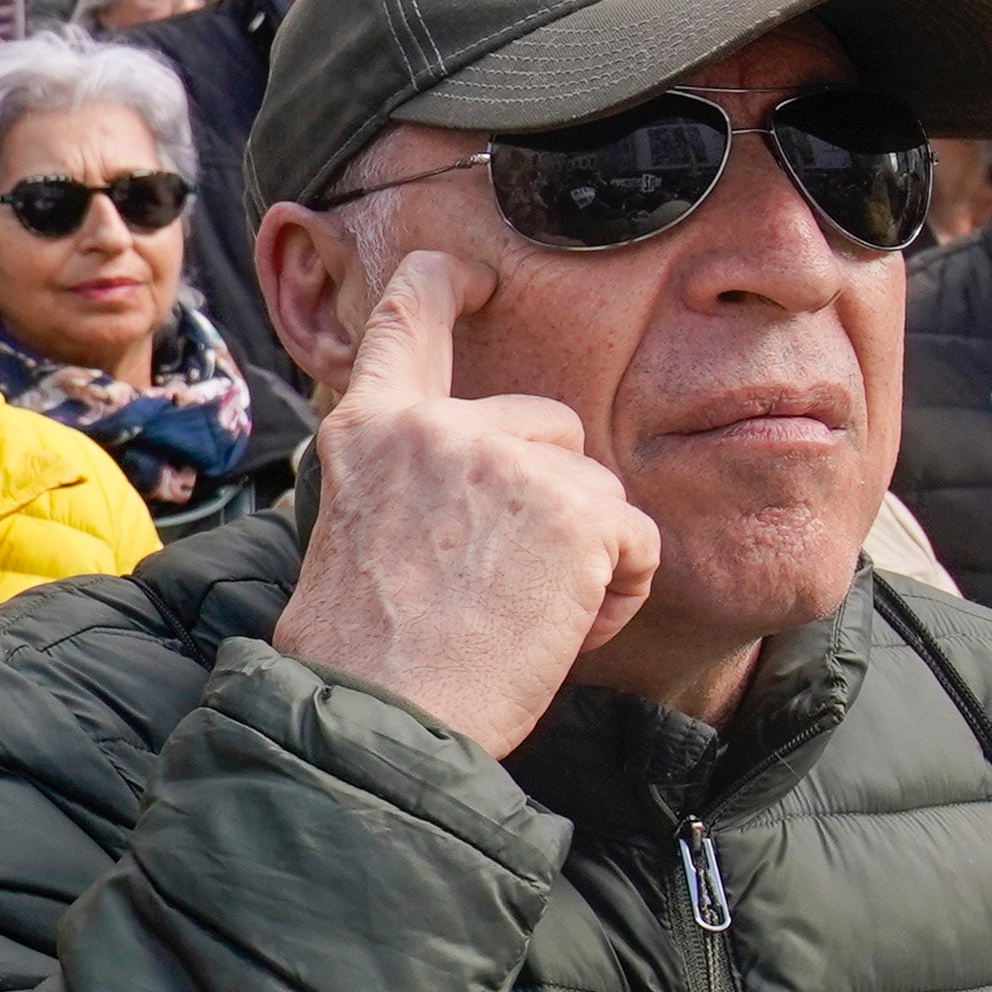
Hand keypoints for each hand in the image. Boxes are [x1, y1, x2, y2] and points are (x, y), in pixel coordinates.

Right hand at [268, 252, 659, 758]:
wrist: (376, 715)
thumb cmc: (363, 655)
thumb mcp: (355, 535)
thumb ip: (409, 481)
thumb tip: (474, 487)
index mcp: (369, 431)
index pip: (407, 317)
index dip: (446, 285)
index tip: (472, 276)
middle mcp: (437, 426)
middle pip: (546, 426)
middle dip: (551, 497)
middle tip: (500, 584)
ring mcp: (508, 459)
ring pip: (597, 487)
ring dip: (585, 554)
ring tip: (524, 618)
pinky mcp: (575, 509)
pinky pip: (636, 538)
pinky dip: (619, 592)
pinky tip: (563, 630)